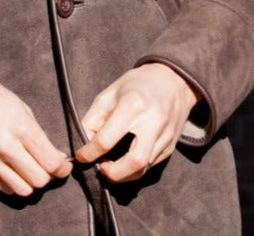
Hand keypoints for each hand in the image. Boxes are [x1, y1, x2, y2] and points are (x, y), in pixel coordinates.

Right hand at [0, 64, 72, 196]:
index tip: (63, 163)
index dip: (62, 166)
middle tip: (47, 165)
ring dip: (30, 182)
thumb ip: (36, 132)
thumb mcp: (19, 105)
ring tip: (29, 169)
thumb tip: (52, 154)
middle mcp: (5, 148)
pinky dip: (12, 183)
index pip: (51, 162)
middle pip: (39, 181)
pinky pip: (2, 188)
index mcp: (20, 127)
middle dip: (48, 175)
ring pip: (22, 190)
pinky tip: (12, 169)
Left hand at [74, 63, 198, 182]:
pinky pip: (151, 165)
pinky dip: (135, 168)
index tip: (81, 156)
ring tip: (111, 167)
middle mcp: (152, 122)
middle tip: (100, 168)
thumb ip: (93, 119)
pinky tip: (126, 160)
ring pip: (143, 169)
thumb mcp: (109, 94)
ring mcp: (165, 135)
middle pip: (133, 162)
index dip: (89, 153)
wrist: (172, 80)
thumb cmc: (136, 85)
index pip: (106, 140)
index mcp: (132, 105)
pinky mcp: (171, 145)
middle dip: (113, 174)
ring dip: (123, 175)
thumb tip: (83, 144)